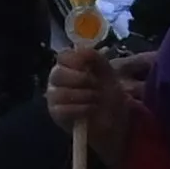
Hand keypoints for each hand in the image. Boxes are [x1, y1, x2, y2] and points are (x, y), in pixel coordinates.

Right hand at [46, 41, 134, 165]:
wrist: (114, 120)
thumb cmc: (109, 93)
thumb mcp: (107, 73)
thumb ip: (95, 58)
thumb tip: (82, 48)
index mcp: (69, 66)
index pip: (63, 56)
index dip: (75, 59)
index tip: (89, 66)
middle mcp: (57, 80)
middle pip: (58, 73)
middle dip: (82, 79)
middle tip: (97, 85)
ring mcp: (54, 97)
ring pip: (60, 92)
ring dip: (84, 95)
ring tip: (97, 99)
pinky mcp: (56, 114)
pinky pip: (63, 109)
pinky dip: (81, 108)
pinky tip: (91, 109)